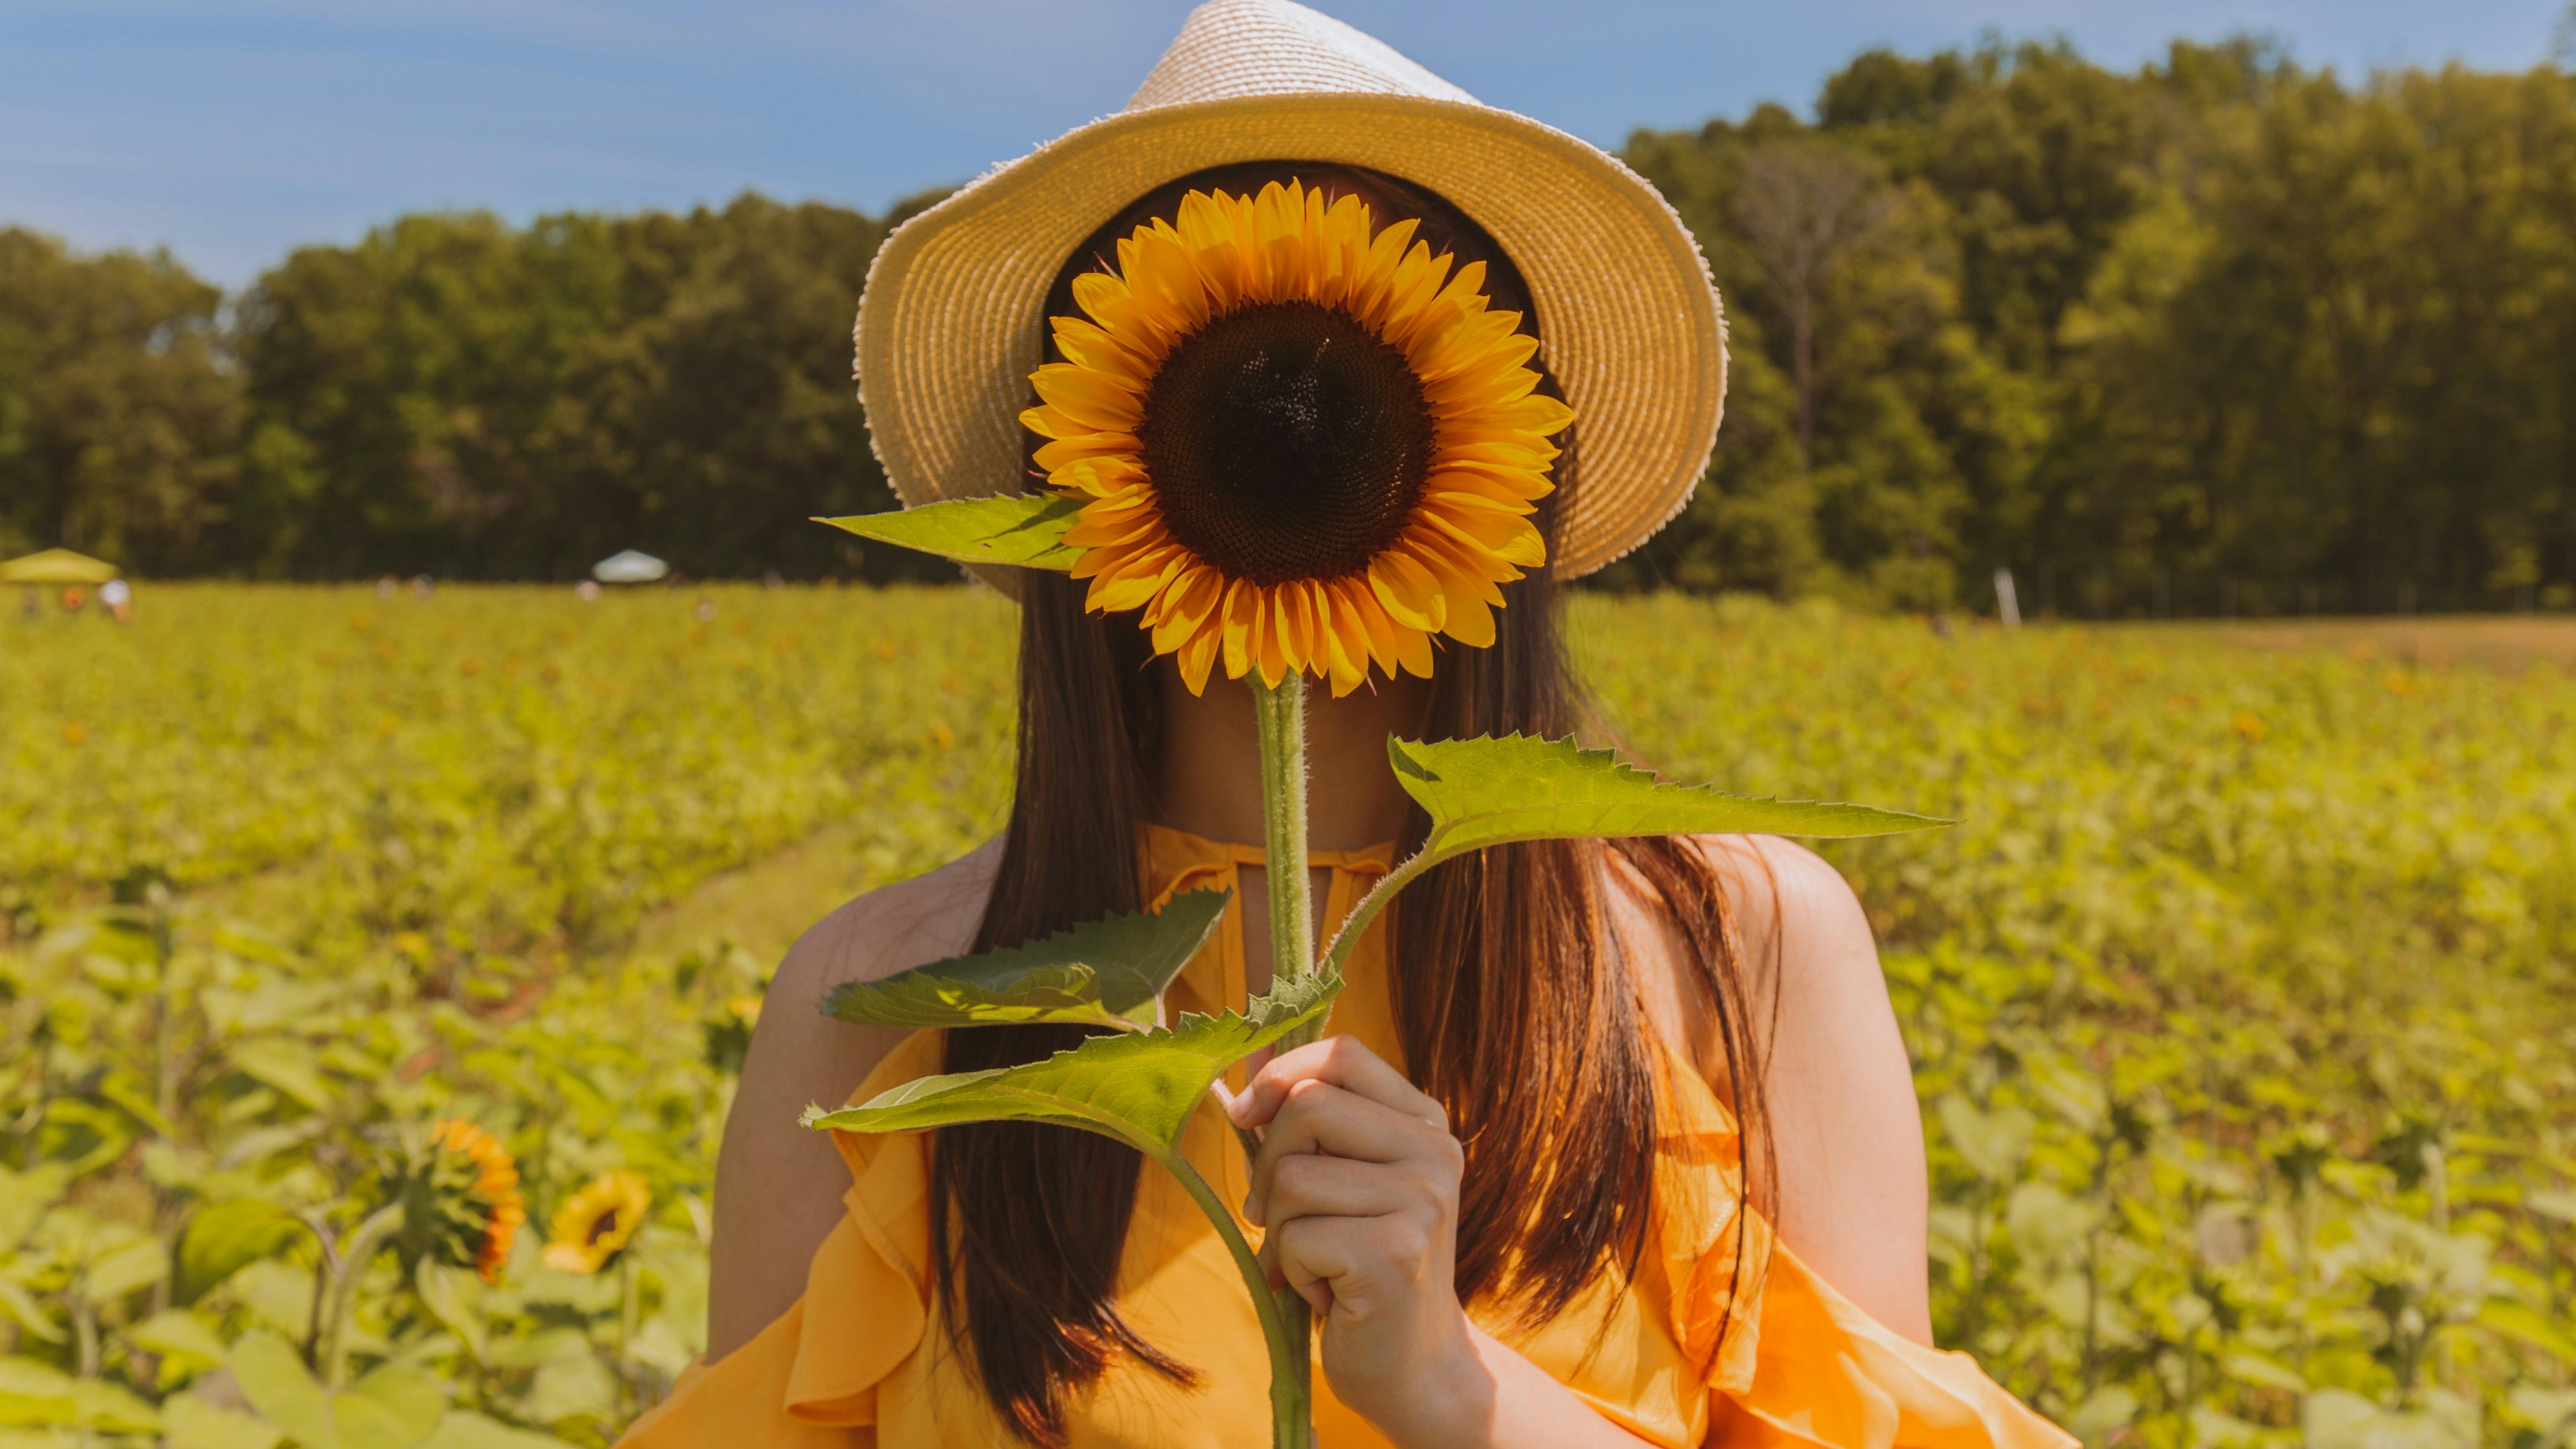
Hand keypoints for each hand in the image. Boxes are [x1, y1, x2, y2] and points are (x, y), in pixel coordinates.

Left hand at [1226, 1036, 1479, 1436]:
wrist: (1411, 1363)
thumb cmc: (1358, 1263)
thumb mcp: (1338, 1177)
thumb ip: (1302, 1118)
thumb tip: (1247, 1062)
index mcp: (1423, 1121)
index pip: (1342, 1055)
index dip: (1279, 1075)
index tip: (1247, 1115)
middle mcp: (1434, 1152)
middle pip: (1307, 1107)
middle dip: (1269, 1166)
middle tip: (1280, 1217)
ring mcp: (1421, 1202)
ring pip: (1292, 1177)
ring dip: (1281, 1230)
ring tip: (1315, 1262)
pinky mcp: (1394, 1254)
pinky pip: (1295, 1238)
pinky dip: (1291, 1271)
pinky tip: (1328, 1293)